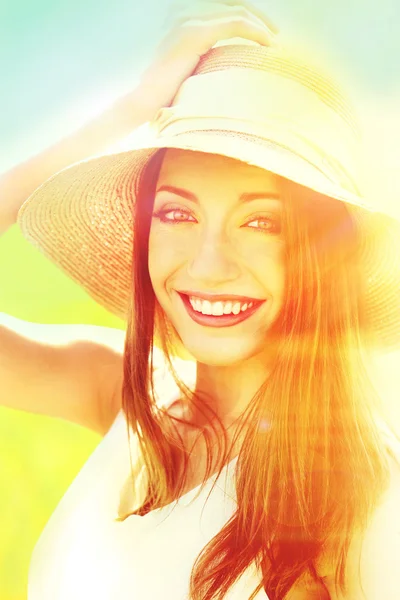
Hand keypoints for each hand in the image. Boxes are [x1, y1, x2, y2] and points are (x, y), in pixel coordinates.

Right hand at [138, 0, 278, 109]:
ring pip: (237, 11)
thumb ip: (206, 45)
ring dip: (260, 25)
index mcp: (181, 10)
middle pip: (233, 1)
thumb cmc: (168, 89)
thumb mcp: (190, 59)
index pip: (224, 1)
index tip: (266, 29)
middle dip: (258, 15)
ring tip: (274, 42)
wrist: (146, 100)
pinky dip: (256, 32)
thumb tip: (231, 51)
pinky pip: (235, 24)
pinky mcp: (194, 32)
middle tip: (275, 34)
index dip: (248, 11)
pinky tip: (267, 44)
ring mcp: (187, 17)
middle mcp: (183, 7)